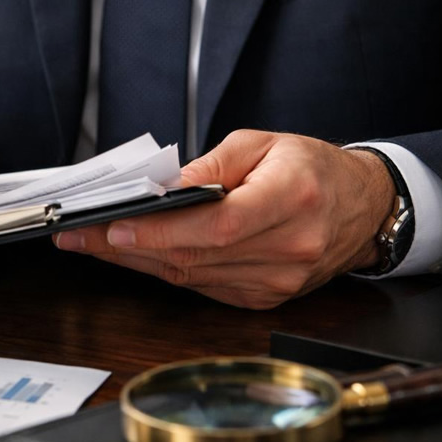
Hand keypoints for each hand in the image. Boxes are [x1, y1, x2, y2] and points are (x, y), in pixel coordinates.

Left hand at [53, 130, 394, 308]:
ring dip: (136, 260)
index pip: (215, 225)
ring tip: (92, 243)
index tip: (115, 225)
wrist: (362, 207)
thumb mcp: (261, 143)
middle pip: (194, 255)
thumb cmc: (312, 168)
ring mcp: (278, 280)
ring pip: (191, 276)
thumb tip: (159, 188)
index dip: (161, 230)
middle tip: (78, 235)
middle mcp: (289, 248)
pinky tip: (134, 254)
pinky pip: (203, 285)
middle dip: (127, 245)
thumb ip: (208, 165)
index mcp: (292, 198)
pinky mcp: (265, 297)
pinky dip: (165, 268)